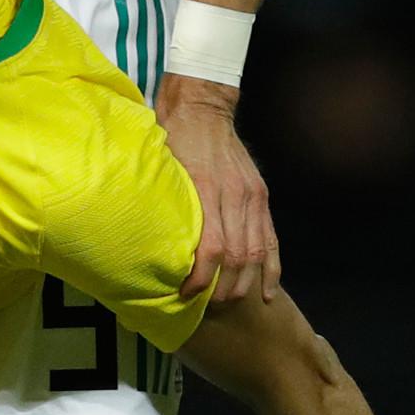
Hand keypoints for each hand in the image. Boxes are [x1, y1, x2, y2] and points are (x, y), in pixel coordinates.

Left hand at [154, 76, 278, 303]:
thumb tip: (143, 241)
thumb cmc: (173, 135)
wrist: (202, 106)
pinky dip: (272, 268)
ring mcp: (252, 196)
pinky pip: (271, 238)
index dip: (201, 279)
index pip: (212, 249)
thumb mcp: (160, 165)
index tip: (186, 294)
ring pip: (257, 253)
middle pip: (238, 258)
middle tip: (207, 308)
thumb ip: (162, 201)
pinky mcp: (261, 195)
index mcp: (207, 189)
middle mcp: (235, 195)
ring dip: (246, 284)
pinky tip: (268, 292)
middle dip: (223, 289)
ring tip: (230, 304)